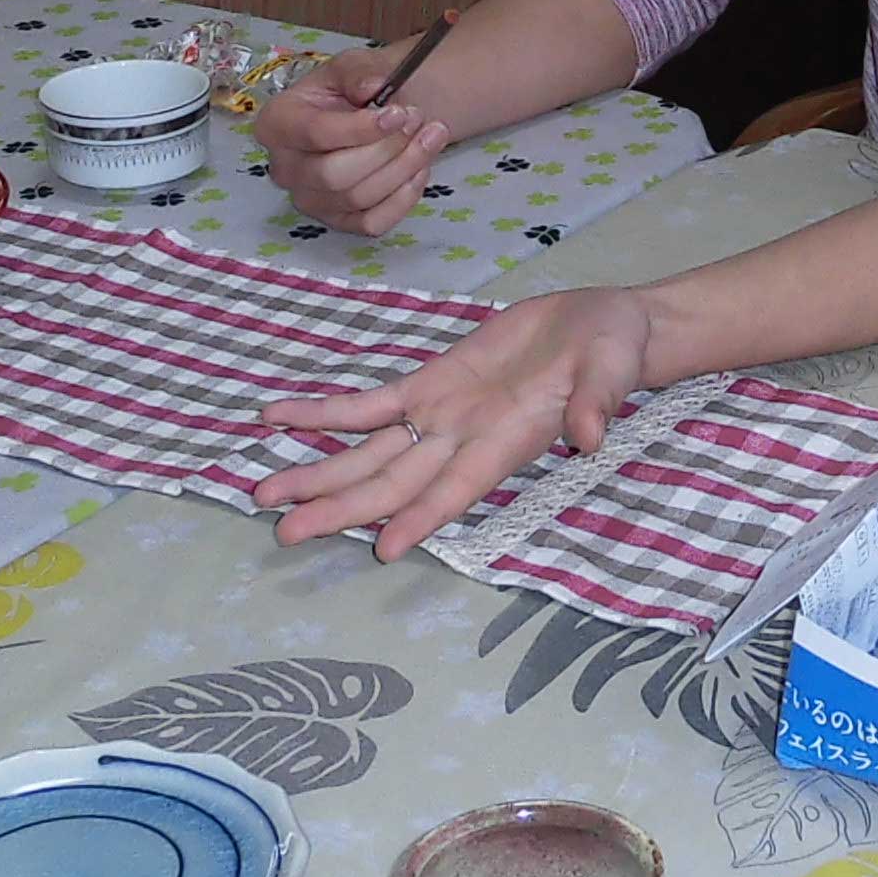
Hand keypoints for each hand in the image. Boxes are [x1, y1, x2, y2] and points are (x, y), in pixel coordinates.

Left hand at [254, 288, 656, 560]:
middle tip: (284, 533)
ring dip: (318, 475)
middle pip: (392, 484)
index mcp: (506, 443)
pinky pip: (366, 404)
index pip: (457, 489)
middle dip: (339, 508)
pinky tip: (278, 418)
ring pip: (368, 454)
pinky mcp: (428, 384)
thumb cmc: (613, 353)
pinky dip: (322, 413)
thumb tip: (590, 435)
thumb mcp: (611, 370)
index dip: (422, 518)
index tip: (383, 549)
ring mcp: (440, 416)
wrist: (600, 327)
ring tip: (264, 496)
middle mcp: (462, 441)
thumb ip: (597, 402)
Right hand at [259, 50, 451, 234]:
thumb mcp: (351, 65)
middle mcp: (284, 168)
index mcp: (277, 124)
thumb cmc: (349, 88)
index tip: (399, 113)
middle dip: (386, 148)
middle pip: (335, 175)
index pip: (315, 134)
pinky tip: (420, 167)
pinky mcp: (336, 221)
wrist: (366, 113)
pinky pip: (372, 222)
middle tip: (418, 120)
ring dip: (404, 167)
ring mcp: (309, 200)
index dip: (361, 128)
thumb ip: (358, 72)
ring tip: (431, 135)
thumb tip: (372, 87)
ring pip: (358, 197)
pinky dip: (404, 197)